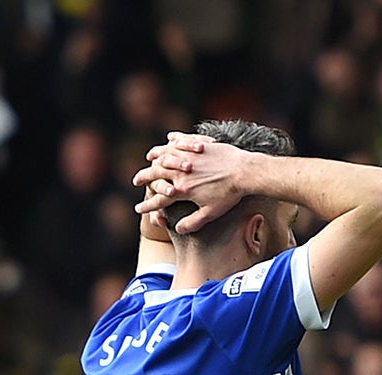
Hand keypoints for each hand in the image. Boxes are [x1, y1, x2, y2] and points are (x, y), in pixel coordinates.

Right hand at [132, 133, 249, 234]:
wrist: (245, 173)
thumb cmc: (229, 195)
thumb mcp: (210, 214)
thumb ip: (192, 222)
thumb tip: (178, 228)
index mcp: (182, 191)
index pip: (158, 200)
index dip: (147, 205)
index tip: (138, 209)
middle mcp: (181, 173)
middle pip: (156, 174)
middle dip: (144, 178)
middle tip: (136, 180)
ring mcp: (190, 157)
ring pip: (166, 155)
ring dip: (155, 156)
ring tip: (148, 157)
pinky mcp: (200, 146)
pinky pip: (183, 140)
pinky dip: (174, 139)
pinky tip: (169, 138)